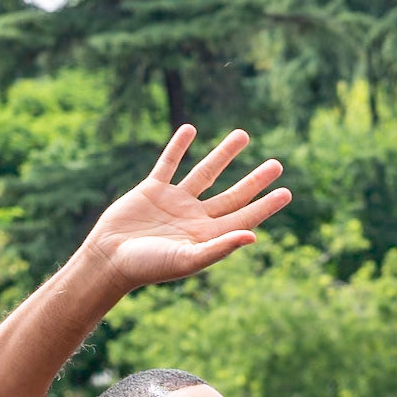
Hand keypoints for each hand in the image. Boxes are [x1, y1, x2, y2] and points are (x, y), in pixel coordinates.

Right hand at [85, 125, 290, 295]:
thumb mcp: (188, 259)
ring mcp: (174, 202)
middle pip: (232, 195)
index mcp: (206, 236)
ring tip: (243, 135)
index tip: (286, 192)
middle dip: (255, 180)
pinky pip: (169, 163)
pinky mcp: (152, 190)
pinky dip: (179, 146)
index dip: (265, 205)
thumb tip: (252, 236)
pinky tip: (191, 130)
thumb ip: (220, 247)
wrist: (110, 260)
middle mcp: (194, 218)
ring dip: (224, 155)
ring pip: (205, 172)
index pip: (243, 217)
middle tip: (277, 164)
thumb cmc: (149, 267)